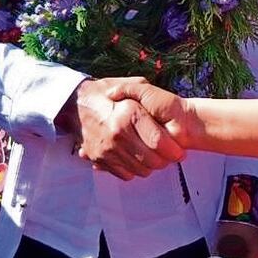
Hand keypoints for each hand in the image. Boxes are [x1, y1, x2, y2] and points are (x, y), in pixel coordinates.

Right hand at [56, 78, 183, 180]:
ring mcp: (107, 147)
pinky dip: (134, 169)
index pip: (158, 141)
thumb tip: (167, 107)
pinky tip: (137, 159)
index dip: (173, 150)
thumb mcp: (131, 83)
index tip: (180, 152)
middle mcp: (117, 133)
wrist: (77, 103)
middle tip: (170, 157)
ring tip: (155, 157)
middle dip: (165, 161)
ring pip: (139, 169)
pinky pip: (124, 173)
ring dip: (151, 166)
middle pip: (151, 160)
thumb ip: (150, 93)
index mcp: (129, 114)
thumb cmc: (108, 92)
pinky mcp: (99, 158)